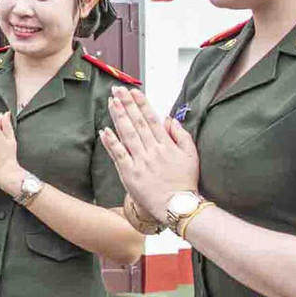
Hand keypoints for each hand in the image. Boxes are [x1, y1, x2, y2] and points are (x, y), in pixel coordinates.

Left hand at [100, 86, 199, 218]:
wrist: (178, 206)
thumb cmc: (185, 182)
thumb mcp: (191, 155)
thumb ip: (181, 135)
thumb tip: (169, 118)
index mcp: (167, 145)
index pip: (152, 119)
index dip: (141, 104)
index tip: (133, 91)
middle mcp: (153, 151)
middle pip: (137, 123)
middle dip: (126, 104)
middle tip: (116, 90)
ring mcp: (141, 162)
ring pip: (128, 135)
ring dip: (118, 117)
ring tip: (110, 102)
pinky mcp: (130, 174)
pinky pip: (119, 155)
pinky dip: (111, 142)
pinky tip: (104, 130)